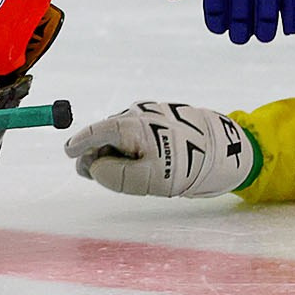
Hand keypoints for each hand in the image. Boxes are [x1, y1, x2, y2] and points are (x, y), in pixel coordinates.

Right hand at [65, 102, 253, 197]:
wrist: (225, 151)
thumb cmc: (184, 165)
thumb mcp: (145, 180)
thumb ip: (113, 175)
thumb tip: (94, 167)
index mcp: (130, 125)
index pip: (96, 132)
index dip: (79, 143)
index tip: (68, 152)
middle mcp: (138, 115)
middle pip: (106, 135)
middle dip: (97, 155)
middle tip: (93, 175)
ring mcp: (151, 116)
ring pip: (122, 137)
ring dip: (117, 155)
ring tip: (131, 175)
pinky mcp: (163, 121)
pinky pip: (137, 136)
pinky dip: (132, 150)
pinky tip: (144, 165)